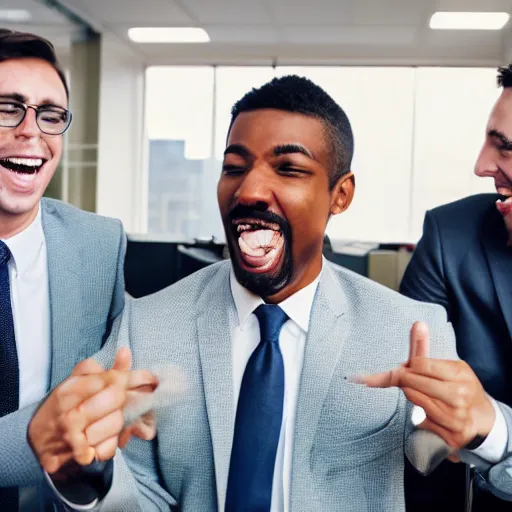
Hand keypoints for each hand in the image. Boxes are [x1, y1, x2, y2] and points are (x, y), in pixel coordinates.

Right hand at [28, 348, 157, 473]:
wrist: (37, 444)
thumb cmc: (63, 408)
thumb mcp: (76, 384)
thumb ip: (102, 369)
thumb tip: (125, 352)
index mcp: (68, 391)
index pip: (109, 378)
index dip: (132, 377)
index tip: (149, 377)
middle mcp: (70, 414)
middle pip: (116, 398)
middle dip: (126, 397)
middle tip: (126, 399)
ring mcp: (75, 438)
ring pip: (117, 422)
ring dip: (120, 421)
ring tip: (111, 419)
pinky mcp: (81, 458)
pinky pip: (111, 447)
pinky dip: (113, 443)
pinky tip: (105, 439)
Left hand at [352, 322, 494, 455]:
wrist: (483, 420)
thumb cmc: (460, 387)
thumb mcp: (448, 365)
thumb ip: (424, 347)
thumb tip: (417, 324)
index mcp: (459, 373)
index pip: (419, 364)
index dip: (407, 366)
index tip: (404, 367)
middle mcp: (459, 395)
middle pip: (412, 383)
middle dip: (404, 380)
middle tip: (406, 380)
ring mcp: (455, 417)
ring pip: (415, 400)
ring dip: (411, 395)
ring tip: (422, 393)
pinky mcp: (451, 436)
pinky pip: (421, 420)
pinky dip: (419, 414)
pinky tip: (430, 411)